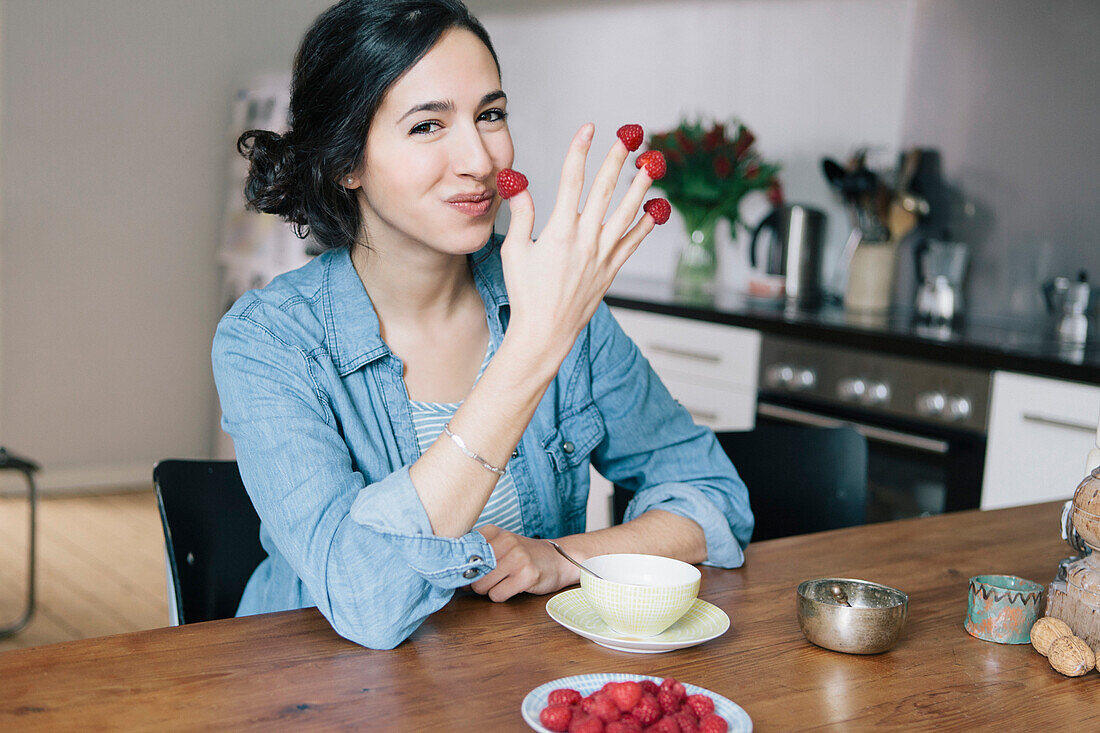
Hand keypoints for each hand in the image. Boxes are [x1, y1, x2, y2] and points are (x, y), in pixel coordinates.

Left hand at [471, 525, 577, 601]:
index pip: (462, 553)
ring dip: (489, 590)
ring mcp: (518, 557)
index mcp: (494, 531)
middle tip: (492, 579)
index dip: (463, 567)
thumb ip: (477, 555)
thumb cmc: (523, 556)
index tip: (470, 571)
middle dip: (477, 582)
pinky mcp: (527, 575)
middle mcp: (505, 541)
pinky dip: (502, 596)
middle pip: (472, 573)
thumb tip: (454, 576)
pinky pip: (498, 595)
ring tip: (504, 581)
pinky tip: (514, 586)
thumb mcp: (500, 545)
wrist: (557, 559)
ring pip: (482, 586)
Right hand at [499, 124, 657, 361]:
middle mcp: (585, 240)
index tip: (589, 128)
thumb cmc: (526, 294)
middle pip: (604, 190)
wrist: (545, 333)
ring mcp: (602, 255)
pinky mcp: (612, 270)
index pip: (571, 181)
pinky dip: (646, 224)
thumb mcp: (515, 252)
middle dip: (617, 160)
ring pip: (627, 213)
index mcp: (559, 232)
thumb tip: (518, 185)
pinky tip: (655, 208)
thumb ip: (521, 215)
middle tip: (630, 137)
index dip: (580, 151)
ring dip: (640, 186)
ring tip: (651, 164)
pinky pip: (634, 242)